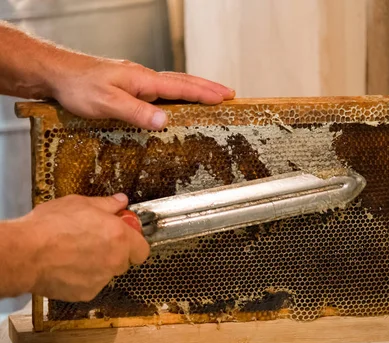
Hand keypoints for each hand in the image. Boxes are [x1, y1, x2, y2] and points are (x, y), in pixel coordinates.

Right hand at [22, 193, 149, 301]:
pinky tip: (66, 266)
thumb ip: (107, 204)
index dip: (134, 243)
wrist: (25, 253)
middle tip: (95, 241)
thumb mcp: (80, 203)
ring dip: (97, 265)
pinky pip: (90, 285)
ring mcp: (101, 279)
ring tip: (75, 252)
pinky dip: (82, 278)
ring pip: (106, 273)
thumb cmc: (49, 227)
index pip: (143, 248)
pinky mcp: (85, 293)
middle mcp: (115, 260)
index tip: (124, 236)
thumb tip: (120, 201)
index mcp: (120, 237)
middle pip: (125, 261)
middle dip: (114, 253)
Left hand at [46, 53, 235, 130]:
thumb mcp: (107, 103)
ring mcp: (137, 81)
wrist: (56, 74)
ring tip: (212, 94)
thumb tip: (165, 121)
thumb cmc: (78, 87)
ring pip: (174, 83)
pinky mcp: (130, 86)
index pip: (181, 87)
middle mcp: (144, 78)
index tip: (225, 97)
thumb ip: (136, 112)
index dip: (205, 93)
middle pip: (183, 81)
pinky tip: (178, 99)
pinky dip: (179, 91)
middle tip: (229, 94)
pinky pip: (162, 88)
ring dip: (196, 88)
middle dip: (208, 87)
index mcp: (143, 80)